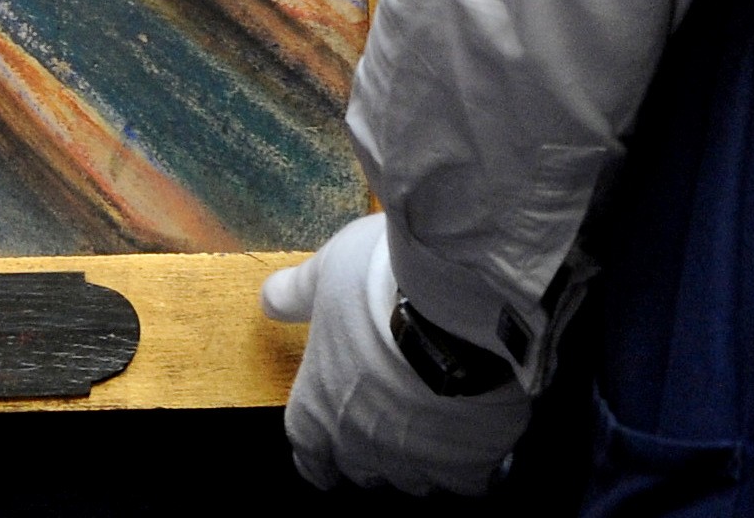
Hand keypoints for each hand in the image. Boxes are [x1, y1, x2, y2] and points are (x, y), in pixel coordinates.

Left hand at [263, 213, 533, 494]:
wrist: (459, 303)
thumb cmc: (382, 286)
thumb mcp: (326, 273)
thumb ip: (296, 294)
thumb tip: (270, 300)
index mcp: (317, 409)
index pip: (307, 454)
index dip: (319, 454)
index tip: (328, 456)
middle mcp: (360, 446)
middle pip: (362, 470)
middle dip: (373, 453)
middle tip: (393, 422)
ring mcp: (415, 461)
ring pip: (415, 479)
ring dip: (423, 458)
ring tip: (441, 424)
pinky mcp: (468, 464)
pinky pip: (469, 481)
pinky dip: (474, 464)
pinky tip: (483, 437)